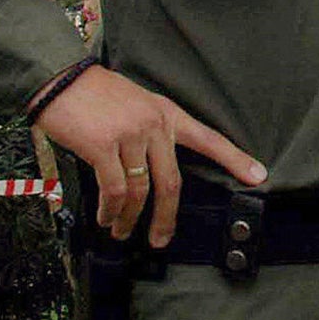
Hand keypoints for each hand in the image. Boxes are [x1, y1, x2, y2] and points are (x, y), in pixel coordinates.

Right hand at [33, 66, 266, 246]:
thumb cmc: (94, 95)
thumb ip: (149, 132)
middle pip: (172, 181)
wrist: (59, 80)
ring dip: (130, 218)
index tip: (259, 176)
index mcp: (167, 114)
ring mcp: (130, 135)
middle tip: (162, 239)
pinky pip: (114, 189)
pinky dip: (111, 210)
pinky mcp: (103, 146)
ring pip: (140, 191)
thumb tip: (148, 173)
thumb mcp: (135, 104)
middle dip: (167, 216)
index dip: (235, 160)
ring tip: (121, 231)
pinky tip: (106, 218)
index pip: (209, 139)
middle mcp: (154, 125)